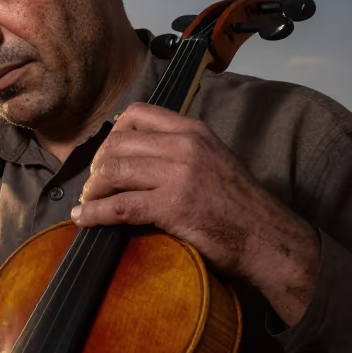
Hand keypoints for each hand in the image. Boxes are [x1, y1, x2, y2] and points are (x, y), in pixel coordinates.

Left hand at [73, 102, 320, 325]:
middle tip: (92, 186)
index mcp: (193, 130)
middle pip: (118, 143)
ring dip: (92, 190)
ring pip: (114, 171)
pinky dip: (95, 213)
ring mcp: (178, 174)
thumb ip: (179, 151)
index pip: (138, 114)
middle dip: (97, 166)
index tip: (105, 156)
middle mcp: (185, 145)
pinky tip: (83, 220)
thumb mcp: (213, 160)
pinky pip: (119, 205)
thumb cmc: (239, 206)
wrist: (267, 238)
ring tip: (87, 203)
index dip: (112, 134)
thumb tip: (135, 156)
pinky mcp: (172, 205)